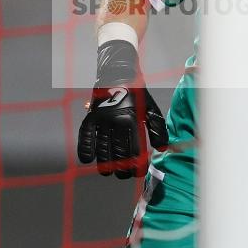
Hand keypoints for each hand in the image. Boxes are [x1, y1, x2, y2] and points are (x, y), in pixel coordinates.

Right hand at [77, 40, 167, 178]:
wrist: (117, 72)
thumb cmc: (137, 93)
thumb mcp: (151, 109)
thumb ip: (158, 129)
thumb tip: (162, 149)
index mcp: (131, 119)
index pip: (134, 151)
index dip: (137, 166)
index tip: (139, 172)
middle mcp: (115, 121)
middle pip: (117, 154)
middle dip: (122, 169)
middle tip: (125, 174)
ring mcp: (101, 119)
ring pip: (101, 150)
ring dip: (105, 165)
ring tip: (110, 172)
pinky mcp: (91, 116)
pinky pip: (85, 136)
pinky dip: (85, 149)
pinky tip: (88, 160)